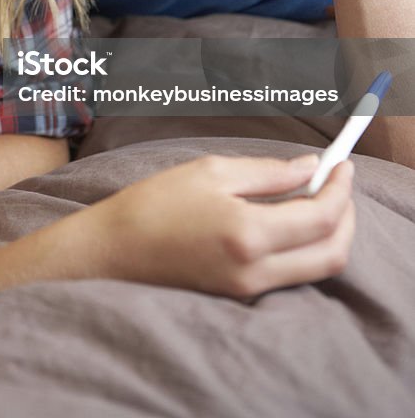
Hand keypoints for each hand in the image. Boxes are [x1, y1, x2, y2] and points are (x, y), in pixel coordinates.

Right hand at [98, 154, 354, 297]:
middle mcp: (255, 270)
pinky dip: (307, 247)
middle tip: (337, 183)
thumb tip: (310, 168)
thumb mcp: (212, 172)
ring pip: (317, 268)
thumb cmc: (154, 204)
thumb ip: (268, 172)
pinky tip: (291, 219)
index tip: (342, 164)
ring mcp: (249, 289)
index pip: (321, 216)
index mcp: (248, 234)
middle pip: (332, 252)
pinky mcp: (241, 295)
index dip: (340, 188)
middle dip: (346, 215)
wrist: (114, 251)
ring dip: (330, 233)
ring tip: (316, 197)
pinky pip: (293, 275)